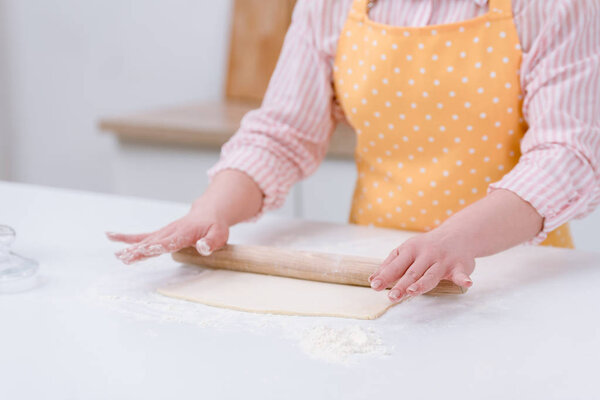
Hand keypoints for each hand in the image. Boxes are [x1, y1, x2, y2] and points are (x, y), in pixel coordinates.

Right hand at [107, 169, 263, 264]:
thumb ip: (211, 242)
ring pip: (144, 240)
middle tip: (123, 257)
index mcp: (185, 233)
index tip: (145, 250)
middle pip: (151, 242)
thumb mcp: (219, 234)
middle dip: (138, 251)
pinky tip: (111, 236)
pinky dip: (127, 237)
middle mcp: (171, 232)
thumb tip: (203, 248)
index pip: (169, 242)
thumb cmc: (215, 226)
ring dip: (130, 248)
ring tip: (116, 255)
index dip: (158, 246)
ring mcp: (163, 232)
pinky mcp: (160, 234)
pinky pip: (142, 236)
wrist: (208, 213)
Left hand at [369, 228, 473, 301]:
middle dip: (401, 285)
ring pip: (431, 274)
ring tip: (413, 291)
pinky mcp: (459, 266)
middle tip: (392, 296)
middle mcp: (426, 254)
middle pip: (412, 272)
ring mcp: (443, 260)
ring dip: (422, 283)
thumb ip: (390, 265)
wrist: (457, 235)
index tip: (375, 286)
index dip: (385, 276)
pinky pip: (461, 273)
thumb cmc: (426, 247)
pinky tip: (467, 282)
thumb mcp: (407, 250)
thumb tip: (372, 280)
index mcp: (411, 249)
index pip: (396, 265)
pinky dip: (464, 278)